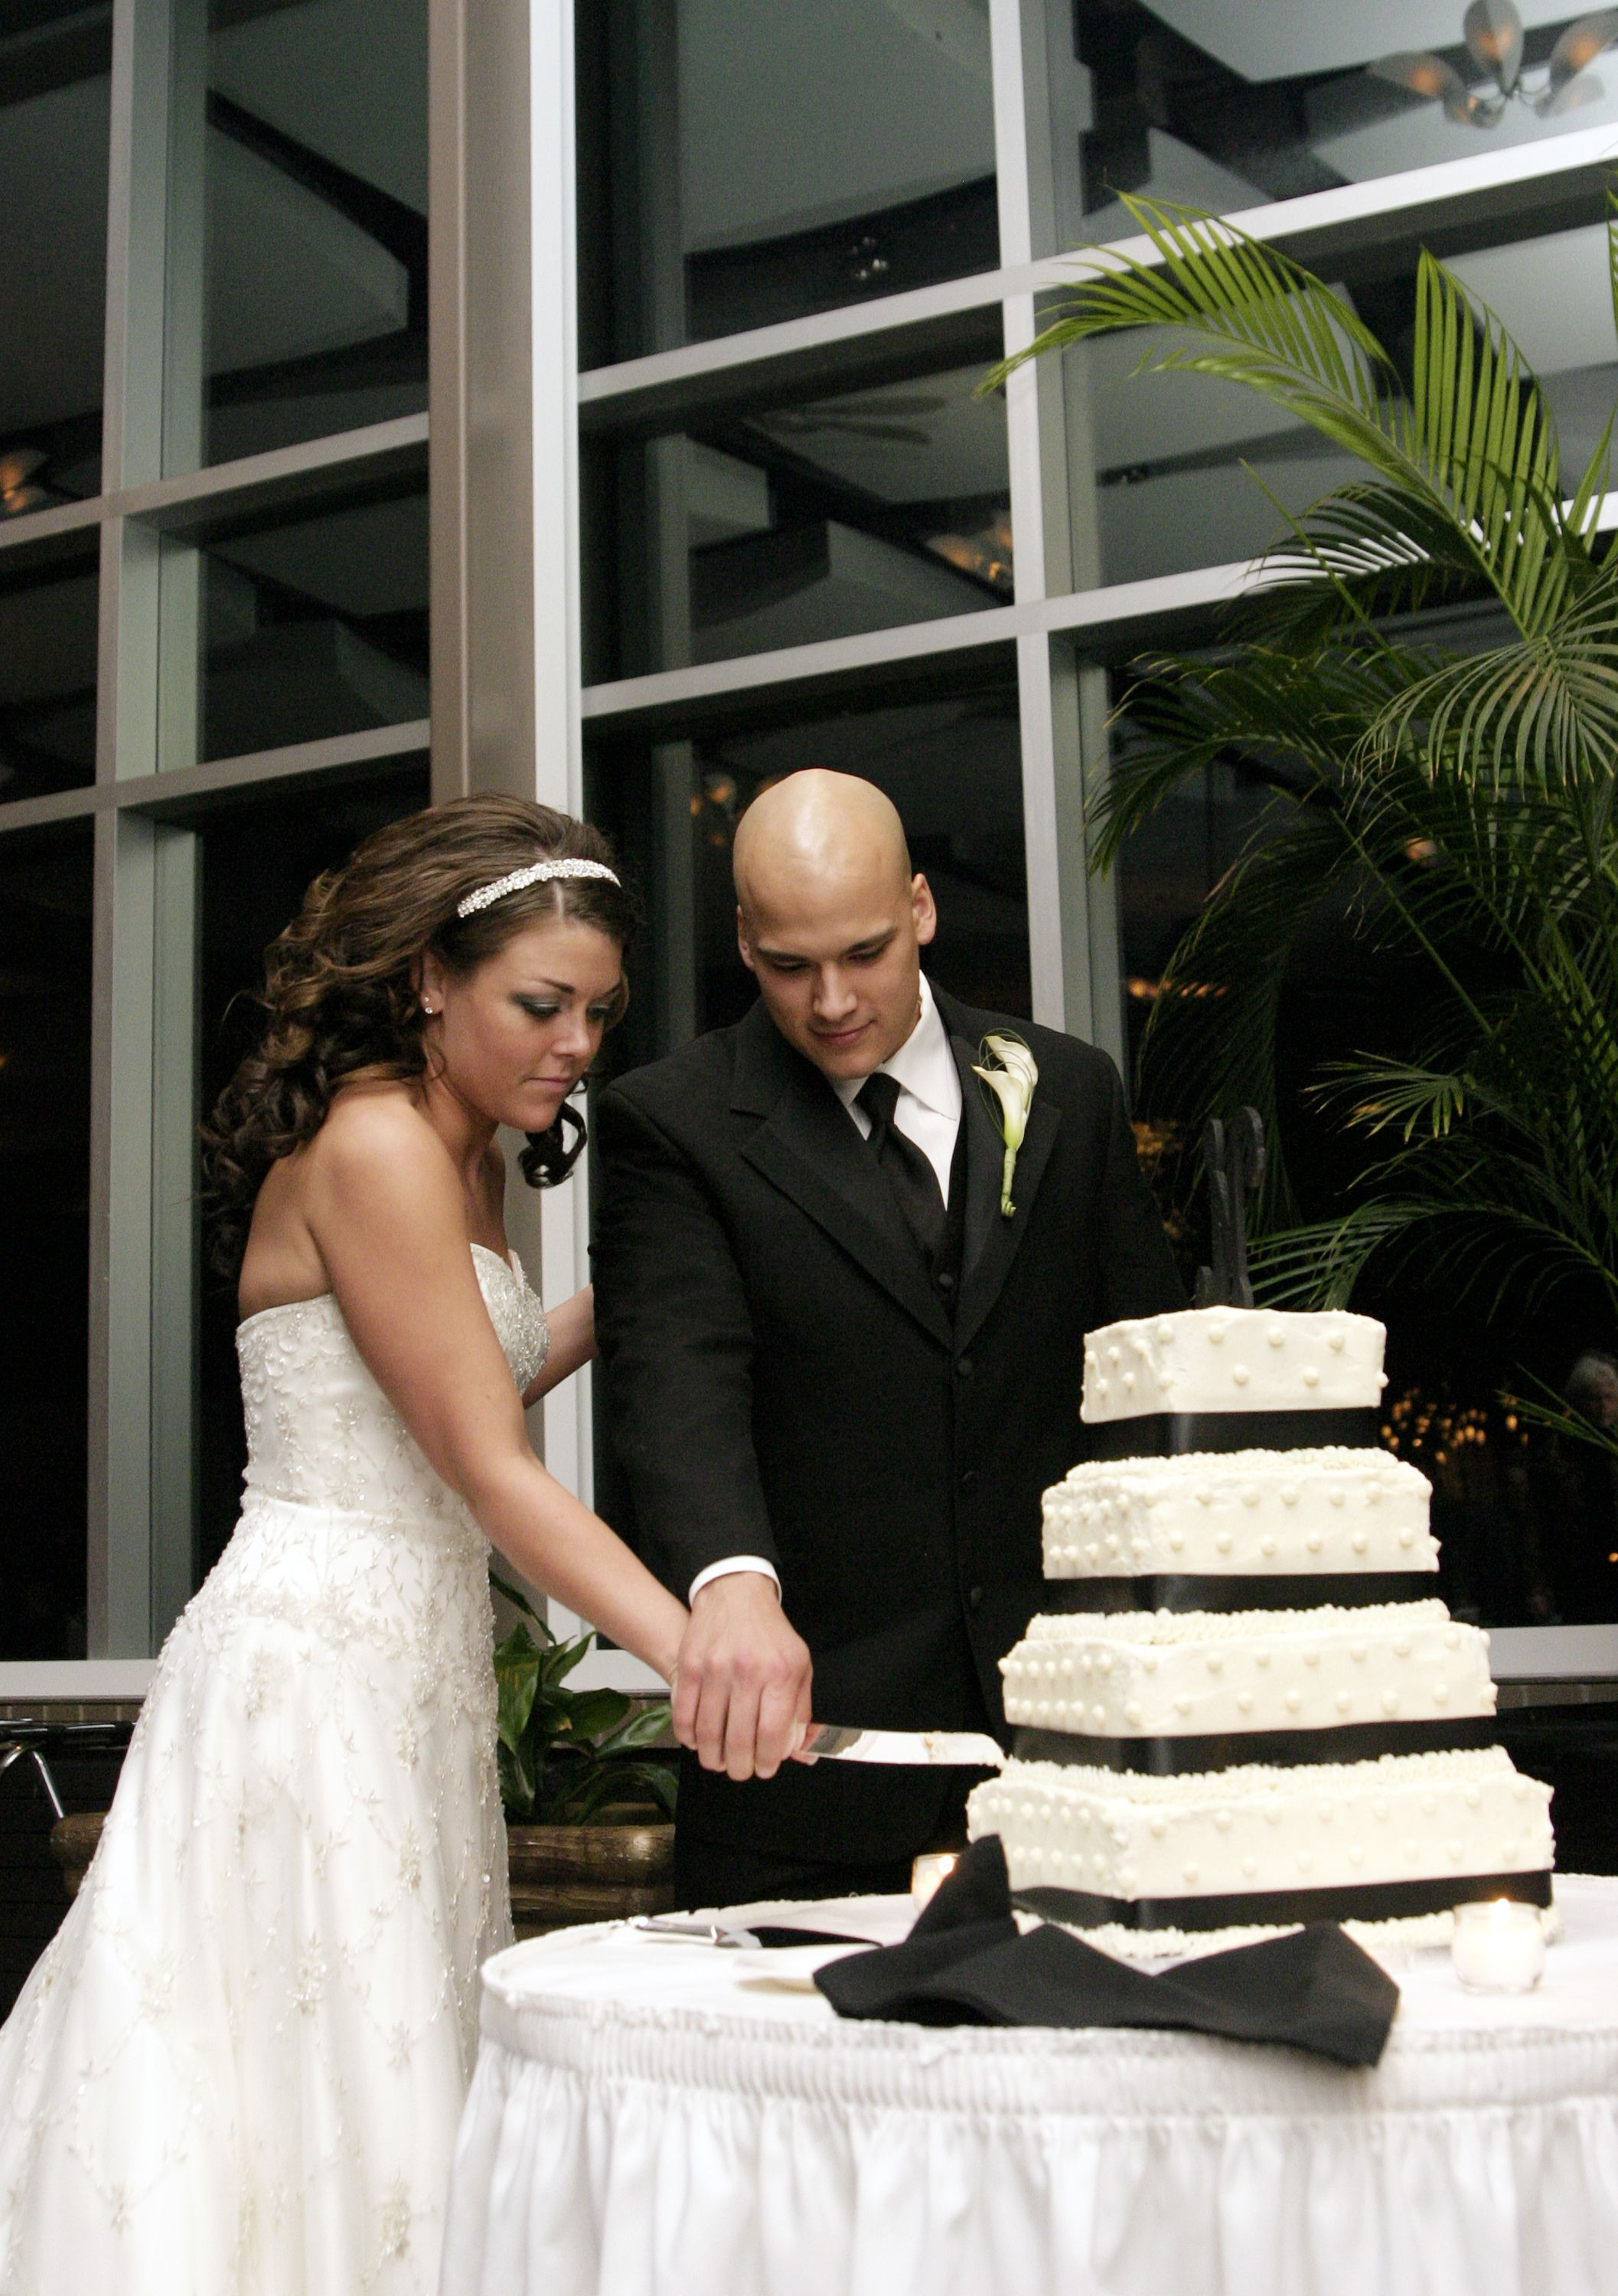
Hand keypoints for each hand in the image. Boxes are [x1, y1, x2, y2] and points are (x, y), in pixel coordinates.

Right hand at [670, 1574, 812, 1781]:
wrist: (736, 1593)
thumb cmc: (769, 1633)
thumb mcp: (800, 1665)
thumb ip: (800, 1711)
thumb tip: (797, 1751)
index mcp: (780, 1673)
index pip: (772, 1734)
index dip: (767, 1761)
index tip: (765, 1768)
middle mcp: (748, 1671)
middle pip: (738, 1740)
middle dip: (739, 1767)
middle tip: (740, 1770)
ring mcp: (716, 1668)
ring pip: (708, 1732)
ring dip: (712, 1757)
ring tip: (718, 1761)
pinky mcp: (691, 1666)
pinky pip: (684, 1715)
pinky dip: (688, 1736)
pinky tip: (697, 1740)